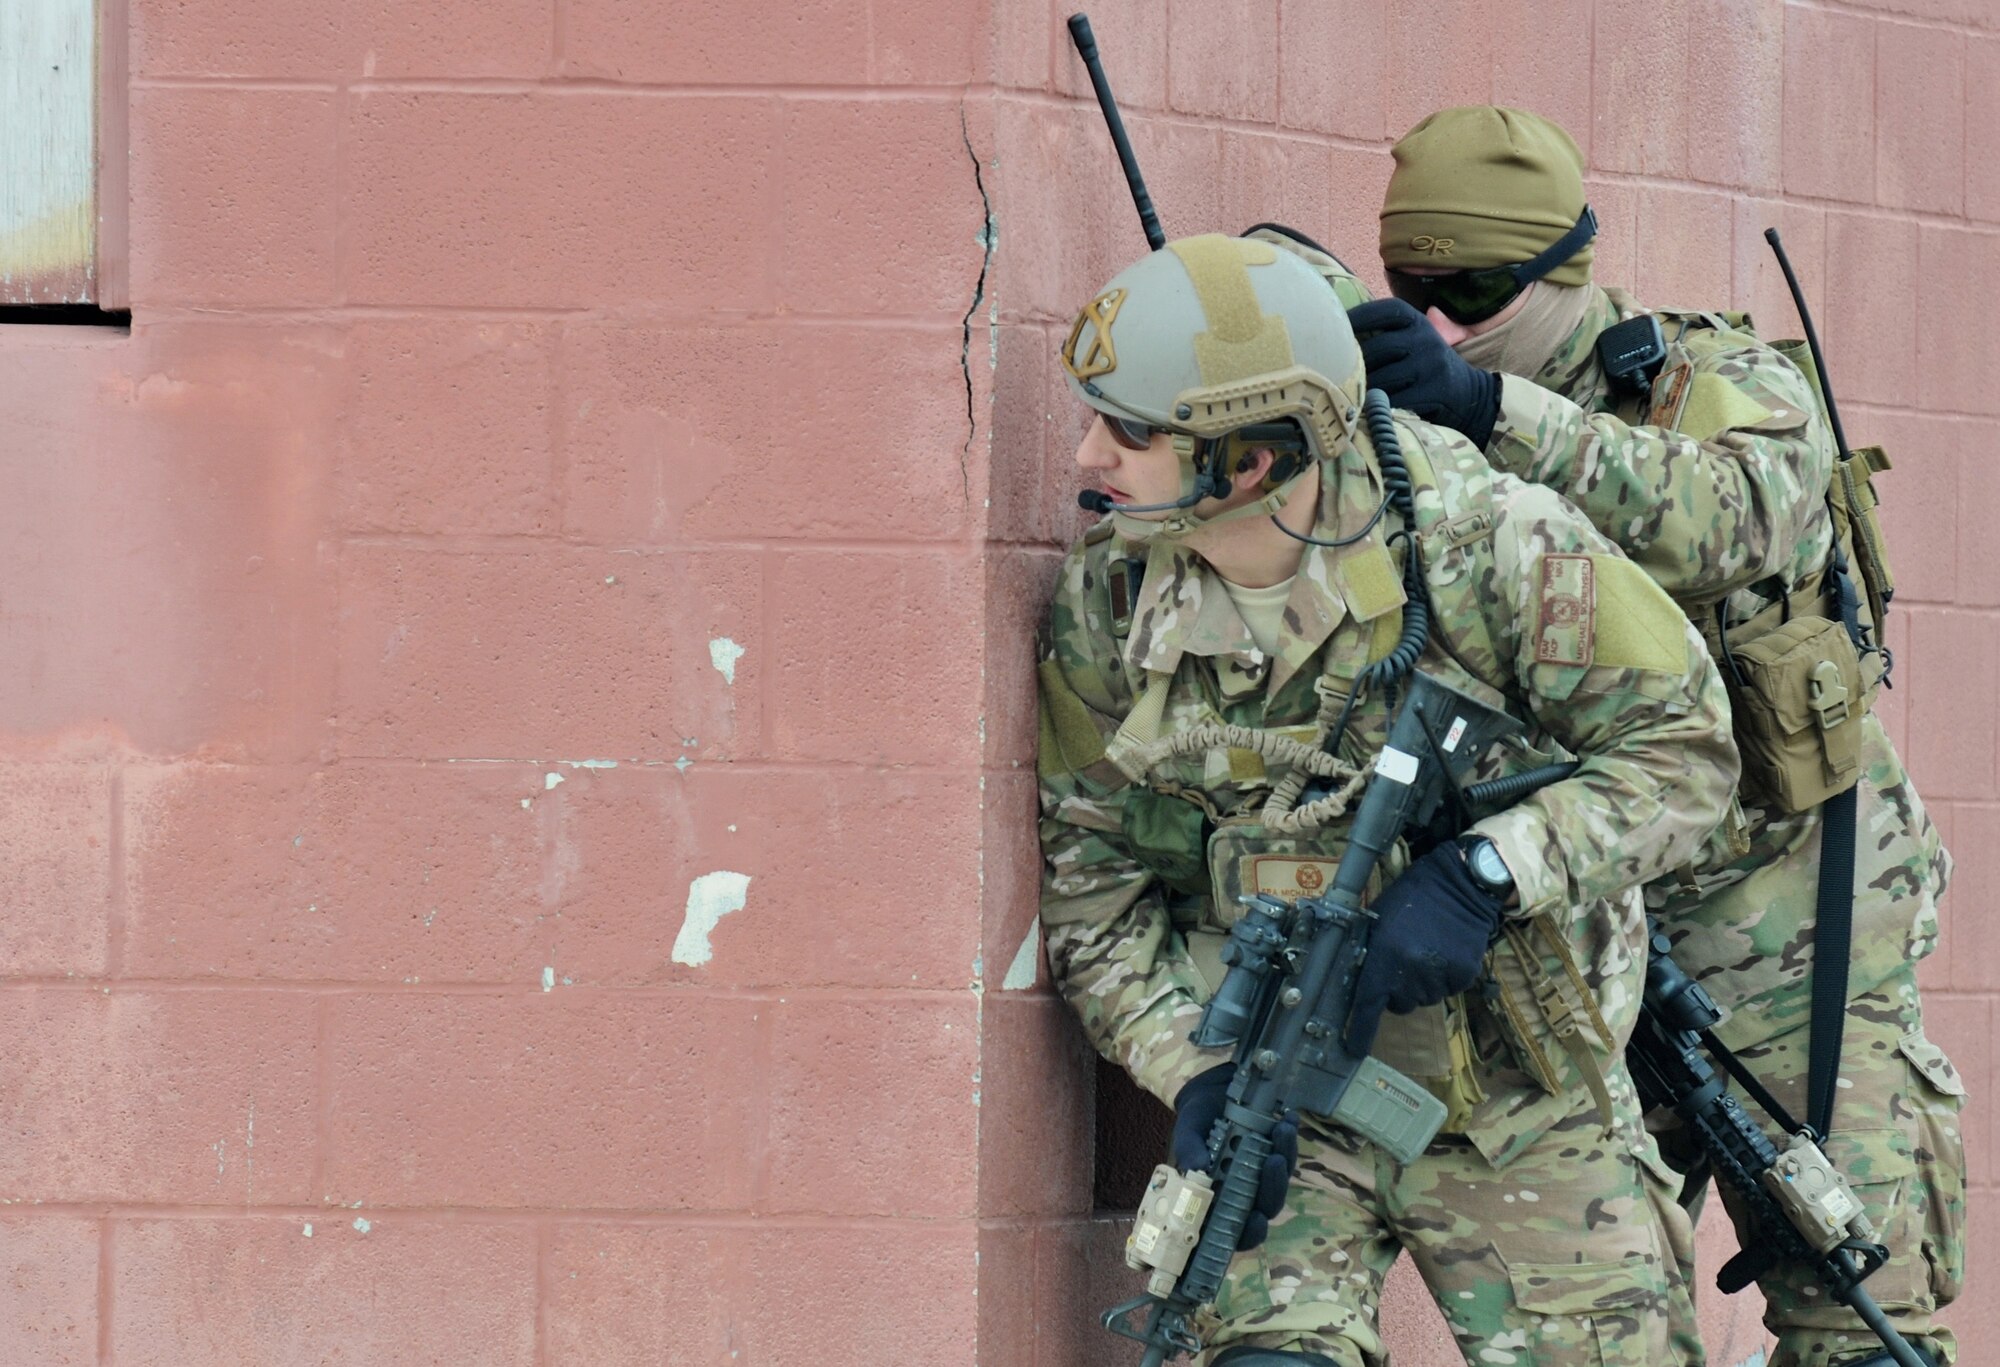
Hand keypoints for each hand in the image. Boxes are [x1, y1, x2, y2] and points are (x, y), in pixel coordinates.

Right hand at [1170, 1064, 1299, 1251]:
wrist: (1211, 1094)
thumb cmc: (1195, 1121)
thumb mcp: (1187, 1132)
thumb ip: (1188, 1149)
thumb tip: (1197, 1167)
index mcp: (1215, 1200)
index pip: (1233, 1230)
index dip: (1247, 1233)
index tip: (1256, 1219)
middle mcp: (1241, 1194)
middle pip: (1264, 1208)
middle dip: (1273, 1188)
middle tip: (1274, 1161)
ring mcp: (1261, 1177)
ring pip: (1280, 1183)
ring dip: (1285, 1160)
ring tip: (1282, 1131)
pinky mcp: (1275, 1157)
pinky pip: (1288, 1156)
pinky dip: (1290, 1139)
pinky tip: (1288, 1118)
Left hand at [1343, 841, 1505, 1054]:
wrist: (1458, 884)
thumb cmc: (1411, 899)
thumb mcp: (1377, 922)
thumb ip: (1369, 955)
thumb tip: (1357, 985)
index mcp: (1384, 957)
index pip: (1368, 1004)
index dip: (1360, 1030)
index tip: (1353, 1049)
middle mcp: (1411, 972)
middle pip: (1399, 1004)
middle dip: (1397, 990)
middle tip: (1403, 961)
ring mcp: (1440, 976)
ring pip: (1424, 999)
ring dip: (1421, 983)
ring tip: (1426, 949)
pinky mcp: (1463, 975)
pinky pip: (1447, 990)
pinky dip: (1445, 977)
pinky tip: (1444, 951)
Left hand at [1348, 297, 1501, 449]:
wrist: (1470, 396)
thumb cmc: (1425, 368)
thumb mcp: (1413, 342)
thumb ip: (1384, 335)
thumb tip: (1334, 335)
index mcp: (1417, 321)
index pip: (1386, 311)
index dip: (1358, 317)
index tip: (1332, 327)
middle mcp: (1426, 338)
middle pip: (1379, 348)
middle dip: (1354, 364)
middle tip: (1333, 376)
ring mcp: (1432, 365)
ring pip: (1384, 378)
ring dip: (1363, 390)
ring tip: (1347, 397)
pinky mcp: (1436, 392)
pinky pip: (1397, 401)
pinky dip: (1379, 408)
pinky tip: (1368, 412)